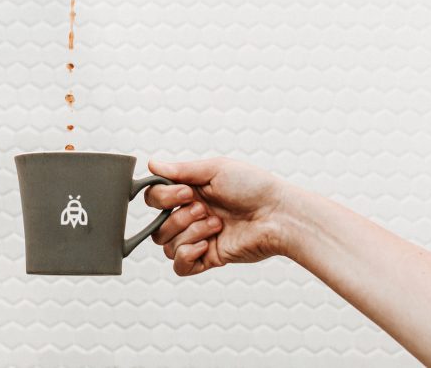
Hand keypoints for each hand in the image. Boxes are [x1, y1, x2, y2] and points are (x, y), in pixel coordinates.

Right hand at [146, 157, 289, 275]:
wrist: (279, 215)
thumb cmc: (254, 186)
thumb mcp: (216, 169)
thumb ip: (182, 170)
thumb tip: (151, 164)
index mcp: (191, 193)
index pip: (155, 199)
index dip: (163, 198)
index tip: (187, 193)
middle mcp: (192, 216)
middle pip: (158, 226)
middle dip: (179, 218)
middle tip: (204, 210)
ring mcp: (199, 238)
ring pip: (167, 245)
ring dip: (189, 234)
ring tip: (216, 225)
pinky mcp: (210, 257)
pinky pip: (180, 266)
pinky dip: (187, 255)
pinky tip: (207, 244)